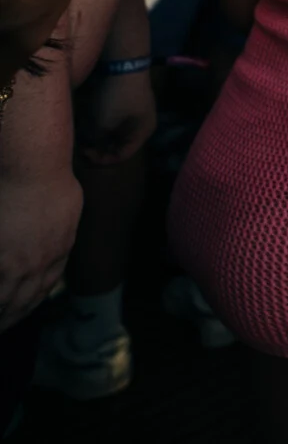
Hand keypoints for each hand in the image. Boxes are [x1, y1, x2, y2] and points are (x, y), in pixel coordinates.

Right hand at [0, 166, 80, 330]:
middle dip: (9, 318)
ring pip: (3, 297)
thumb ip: (61, 234)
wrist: (34, 170)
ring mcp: (13, 260)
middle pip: (22, 300)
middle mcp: (37, 262)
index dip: (30, 302)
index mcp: (58, 252)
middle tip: (1, 328)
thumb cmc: (53, 181)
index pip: (44, 287)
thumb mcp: (69, 211)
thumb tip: (57, 243)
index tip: (20, 310)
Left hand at [74, 68, 155, 166]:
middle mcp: (142, 125)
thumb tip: (91, 145)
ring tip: (83, 136)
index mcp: (142, 133)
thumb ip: (96, 141)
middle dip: (100, 148)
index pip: (122, 156)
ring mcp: (136, 113)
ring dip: (100, 137)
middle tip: (82, 148)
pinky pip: (115, 121)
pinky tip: (89, 123)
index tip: (84, 156)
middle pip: (120, 145)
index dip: (102, 160)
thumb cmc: (117, 98)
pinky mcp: (128, 102)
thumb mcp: (103, 124)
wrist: (124, 65)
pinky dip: (102, 126)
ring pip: (116, 133)